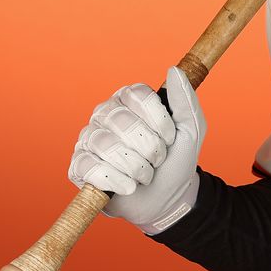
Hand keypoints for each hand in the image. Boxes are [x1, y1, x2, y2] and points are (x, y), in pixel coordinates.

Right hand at [68, 66, 205, 233]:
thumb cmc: (176, 160)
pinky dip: (114, 181)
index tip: (170, 139)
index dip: (159, 121)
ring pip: (106, 145)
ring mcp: (89, 138)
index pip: (138, 96)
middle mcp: (106, 113)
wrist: (166, 199)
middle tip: (157, 160)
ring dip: (135, 167)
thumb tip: (173, 71)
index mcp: (129, 99)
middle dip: (149, 148)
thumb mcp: (191, 129)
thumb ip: (185, 100)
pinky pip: (89, 167)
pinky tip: (127, 187)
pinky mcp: (79, 166)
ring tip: (145, 176)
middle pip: (122, 121)